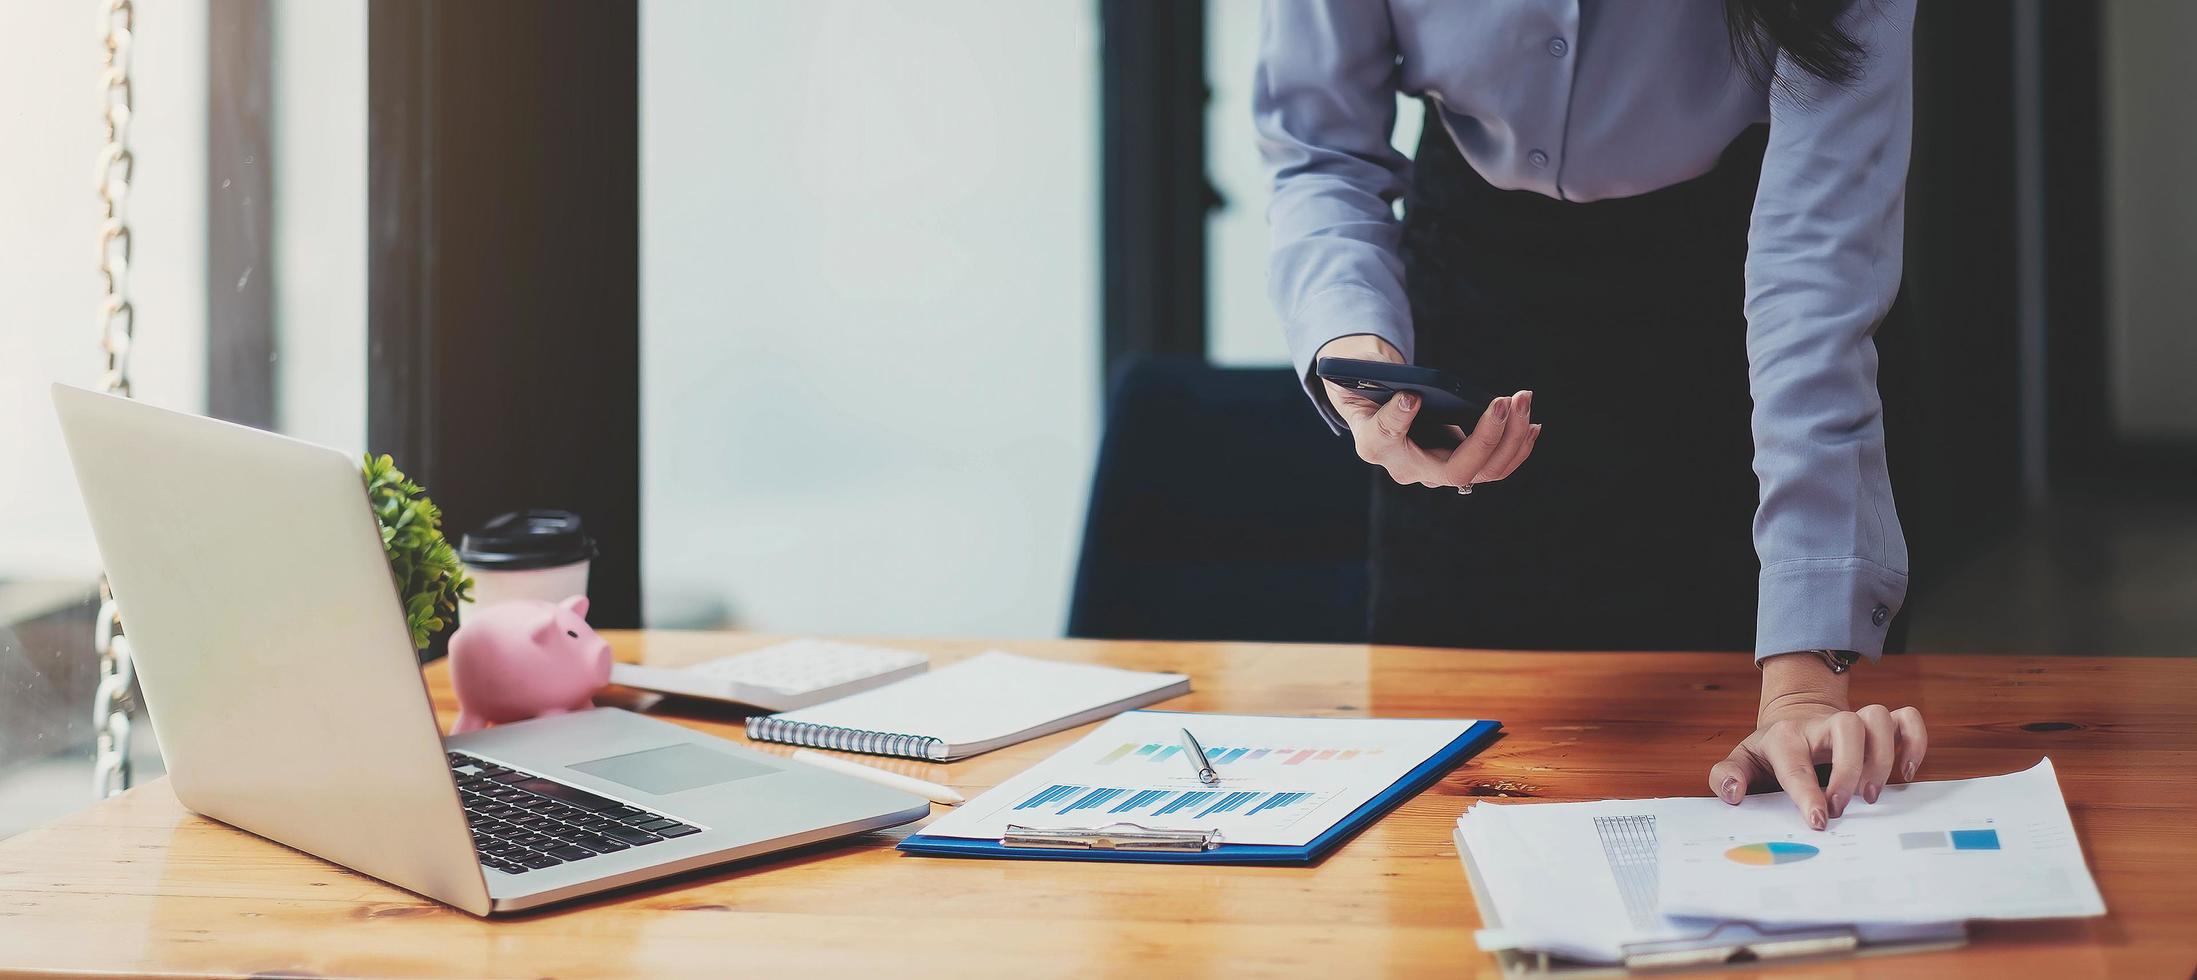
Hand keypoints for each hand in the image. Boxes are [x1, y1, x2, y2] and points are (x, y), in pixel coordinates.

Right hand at [1315, 334, 1540, 489]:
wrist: (1376, 412)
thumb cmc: (1370, 393)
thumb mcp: (1362, 381)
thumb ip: (1369, 380)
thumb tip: (1411, 398)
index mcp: (1375, 444)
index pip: (1384, 438)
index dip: (1396, 419)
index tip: (1410, 397)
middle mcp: (1408, 469)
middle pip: (1456, 471)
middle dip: (1487, 437)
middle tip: (1505, 401)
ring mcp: (1438, 472)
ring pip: (1484, 472)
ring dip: (1512, 439)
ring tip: (1522, 400)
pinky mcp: (1461, 466)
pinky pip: (1495, 468)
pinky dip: (1518, 447)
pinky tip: (1531, 425)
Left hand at [1707, 653, 1928, 828]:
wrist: (1795, 717)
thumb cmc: (1771, 751)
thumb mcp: (1741, 761)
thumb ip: (1726, 778)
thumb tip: (1733, 794)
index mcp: (1785, 737)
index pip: (1797, 763)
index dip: (1808, 792)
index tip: (1819, 819)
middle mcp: (1822, 725)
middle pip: (1848, 726)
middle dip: (1851, 769)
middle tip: (1845, 806)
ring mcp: (1854, 721)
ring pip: (1878, 718)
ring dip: (1883, 757)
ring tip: (1873, 795)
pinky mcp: (1880, 725)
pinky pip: (1908, 719)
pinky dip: (1914, 742)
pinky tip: (1905, 773)